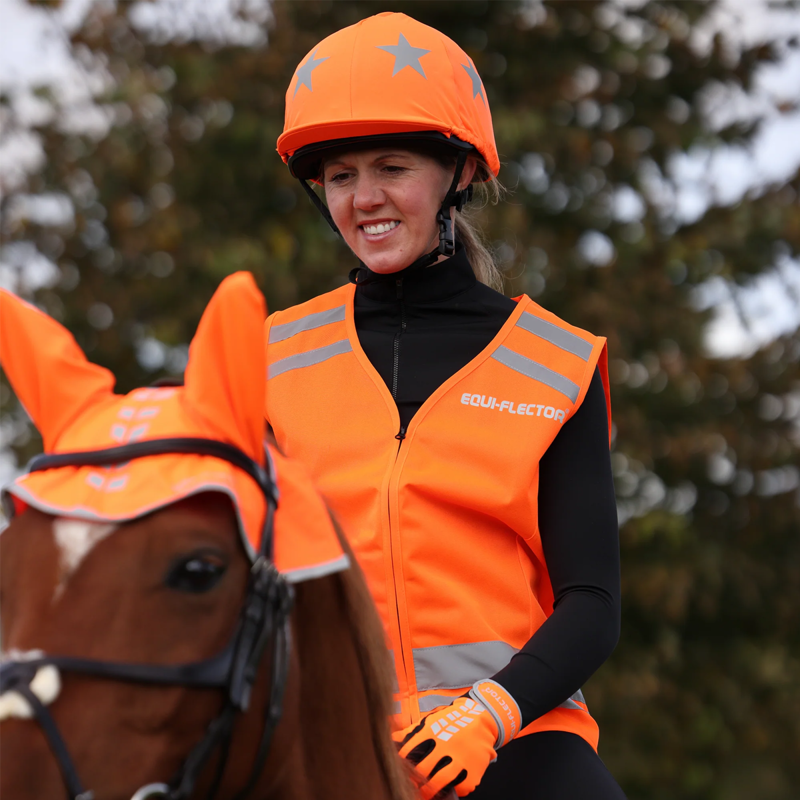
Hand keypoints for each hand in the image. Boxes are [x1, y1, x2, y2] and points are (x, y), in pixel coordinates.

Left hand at [393, 680, 521, 798]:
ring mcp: (460, 759)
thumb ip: (411, 732)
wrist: (481, 720)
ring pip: (440, 781)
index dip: (402, 763)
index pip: (409, 751)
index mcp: (432, 732)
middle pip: (424, 769)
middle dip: (415, 779)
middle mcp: (446, 745)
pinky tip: (447, 788)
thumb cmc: (451, 722)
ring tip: (426, 792)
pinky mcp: (472, 771)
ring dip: (430, 790)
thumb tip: (392, 740)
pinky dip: (452, 790)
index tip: (401, 769)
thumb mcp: (431, 722)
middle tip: (411, 785)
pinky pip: (459, 787)